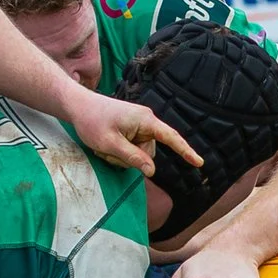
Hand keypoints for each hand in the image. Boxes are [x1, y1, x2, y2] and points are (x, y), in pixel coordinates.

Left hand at [64, 86, 203, 175]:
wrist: (78, 106)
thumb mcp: (110, 144)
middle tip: (107, 151)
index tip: (199, 162)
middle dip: (130, 158)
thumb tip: (152, 171)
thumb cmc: (92, 122)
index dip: (185, 152)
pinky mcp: (132, 128)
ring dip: (122, 156)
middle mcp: (146, 121)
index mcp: (145, 120)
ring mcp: (139, 124)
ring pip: (140, 153)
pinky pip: (133, 148)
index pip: (171, 137)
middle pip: (149, 152)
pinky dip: (119, 151)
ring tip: (104, 146)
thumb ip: (133, 158)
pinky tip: (106, 144)